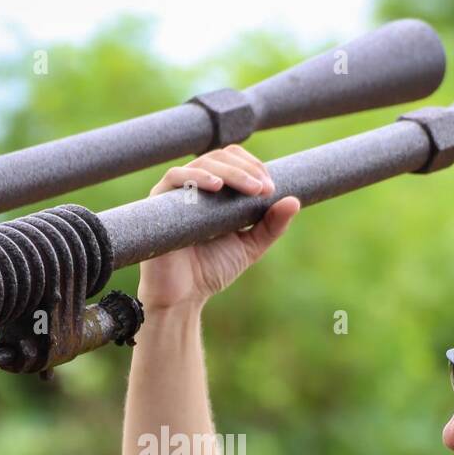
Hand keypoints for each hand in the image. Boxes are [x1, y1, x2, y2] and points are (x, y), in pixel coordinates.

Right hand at [137, 145, 300, 310]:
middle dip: (247, 170)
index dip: (254, 167)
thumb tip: (294, 200)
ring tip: (251, 188)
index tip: (272, 188)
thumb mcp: (249, 246)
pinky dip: (198, 177)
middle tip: (264, 189)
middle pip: (220, 157)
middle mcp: (195, 187)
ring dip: (231, 172)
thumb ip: (271, 226)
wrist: (182, 297)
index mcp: (215, 192)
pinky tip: (216, 186)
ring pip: (203, 163)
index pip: (234, 161)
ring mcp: (175, 193)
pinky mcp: (158, 201)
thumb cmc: (211, 271)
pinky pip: (176, 177)